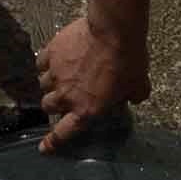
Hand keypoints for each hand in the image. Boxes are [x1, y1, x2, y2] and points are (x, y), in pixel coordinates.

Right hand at [38, 8, 147, 148]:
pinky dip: (47, 63)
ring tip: (61, 74)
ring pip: (43, 84)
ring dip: (51, 83)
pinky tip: (55, 58)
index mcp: (86, 110)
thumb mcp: (139, 85)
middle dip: (54, 104)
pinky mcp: (51, 53)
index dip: (52, 142)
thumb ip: (133, 96)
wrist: (113, 31)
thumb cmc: (128, 61)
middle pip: (48, 106)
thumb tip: (133, 97)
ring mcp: (55, 74)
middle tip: (64, 97)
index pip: (63, 133)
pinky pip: (42, 62)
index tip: (43, 148)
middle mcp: (66, 96)